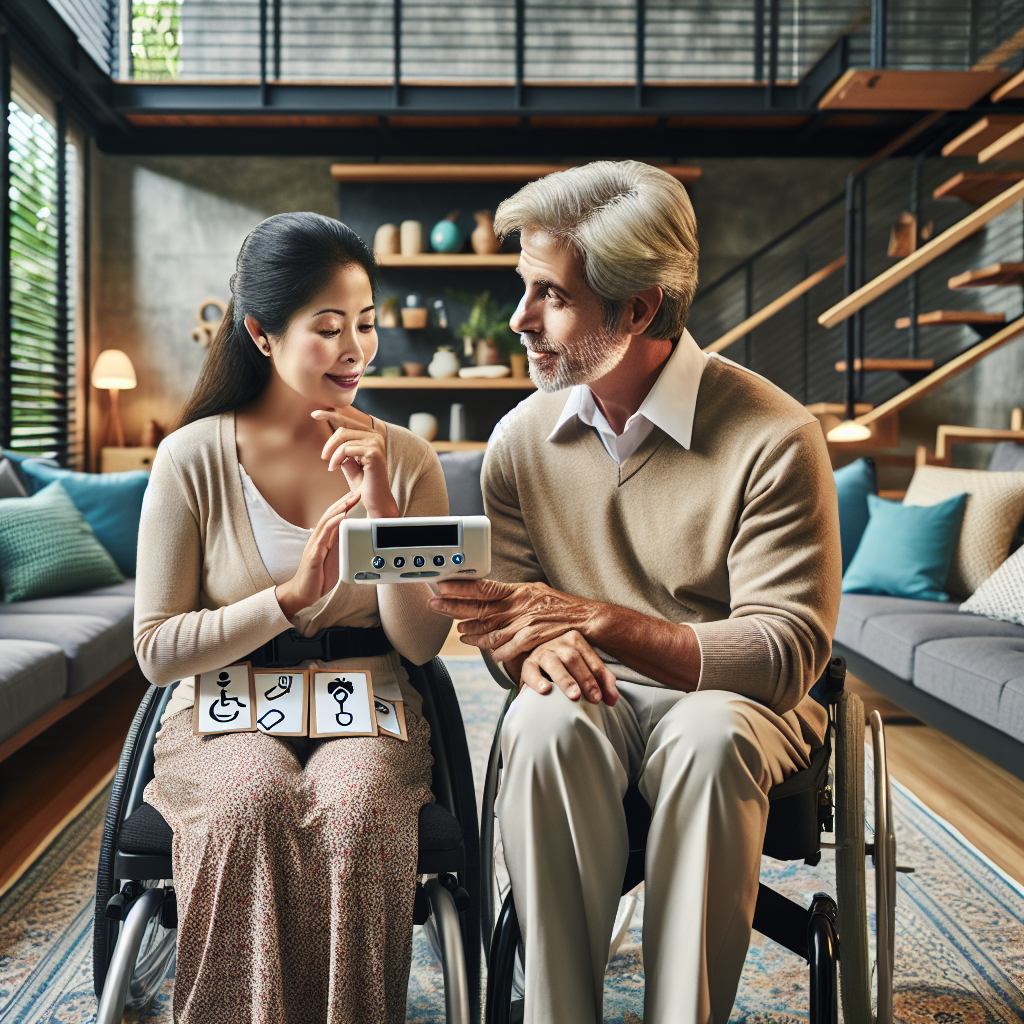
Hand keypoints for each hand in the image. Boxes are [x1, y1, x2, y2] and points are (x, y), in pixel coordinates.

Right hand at [275, 490, 361, 617]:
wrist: (303, 593)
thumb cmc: (318, 577)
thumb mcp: (334, 558)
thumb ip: (341, 546)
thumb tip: (353, 536)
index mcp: (324, 539)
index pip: (334, 518)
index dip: (344, 506)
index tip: (356, 496)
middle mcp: (318, 539)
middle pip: (330, 515)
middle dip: (344, 502)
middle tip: (356, 492)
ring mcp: (315, 545)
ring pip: (326, 522)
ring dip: (339, 509)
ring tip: (349, 500)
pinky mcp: (314, 554)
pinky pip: (324, 536)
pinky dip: (333, 525)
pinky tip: (341, 518)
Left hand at [311, 408, 398, 518]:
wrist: (375, 501)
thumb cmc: (362, 484)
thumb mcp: (349, 462)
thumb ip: (342, 449)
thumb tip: (330, 435)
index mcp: (371, 436)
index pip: (348, 421)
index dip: (330, 415)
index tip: (314, 414)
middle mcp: (376, 436)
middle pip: (343, 429)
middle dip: (329, 444)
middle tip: (324, 458)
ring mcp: (376, 443)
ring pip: (343, 438)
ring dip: (333, 454)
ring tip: (331, 466)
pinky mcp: (373, 452)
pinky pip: (346, 449)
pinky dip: (337, 459)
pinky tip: (335, 468)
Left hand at [428, 578, 600, 661]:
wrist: (586, 619)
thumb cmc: (559, 606)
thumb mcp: (534, 592)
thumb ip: (511, 596)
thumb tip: (490, 595)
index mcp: (517, 591)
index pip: (483, 587)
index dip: (461, 587)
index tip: (443, 585)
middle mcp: (518, 605)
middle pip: (479, 607)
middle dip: (454, 606)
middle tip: (434, 604)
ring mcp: (524, 623)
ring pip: (489, 630)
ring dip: (471, 632)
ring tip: (460, 632)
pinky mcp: (531, 639)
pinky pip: (506, 648)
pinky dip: (495, 651)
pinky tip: (487, 651)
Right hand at [519, 631, 618, 704]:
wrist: (539, 667)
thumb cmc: (566, 670)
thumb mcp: (584, 672)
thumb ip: (600, 682)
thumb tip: (613, 700)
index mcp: (574, 640)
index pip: (590, 658)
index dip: (600, 677)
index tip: (607, 697)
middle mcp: (557, 643)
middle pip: (573, 658)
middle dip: (586, 680)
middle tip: (594, 699)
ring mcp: (541, 652)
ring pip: (554, 663)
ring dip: (566, 680)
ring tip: (574, 696)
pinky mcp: (527, 664)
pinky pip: (530, 670)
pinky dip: (537, 680)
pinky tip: (545, 690)